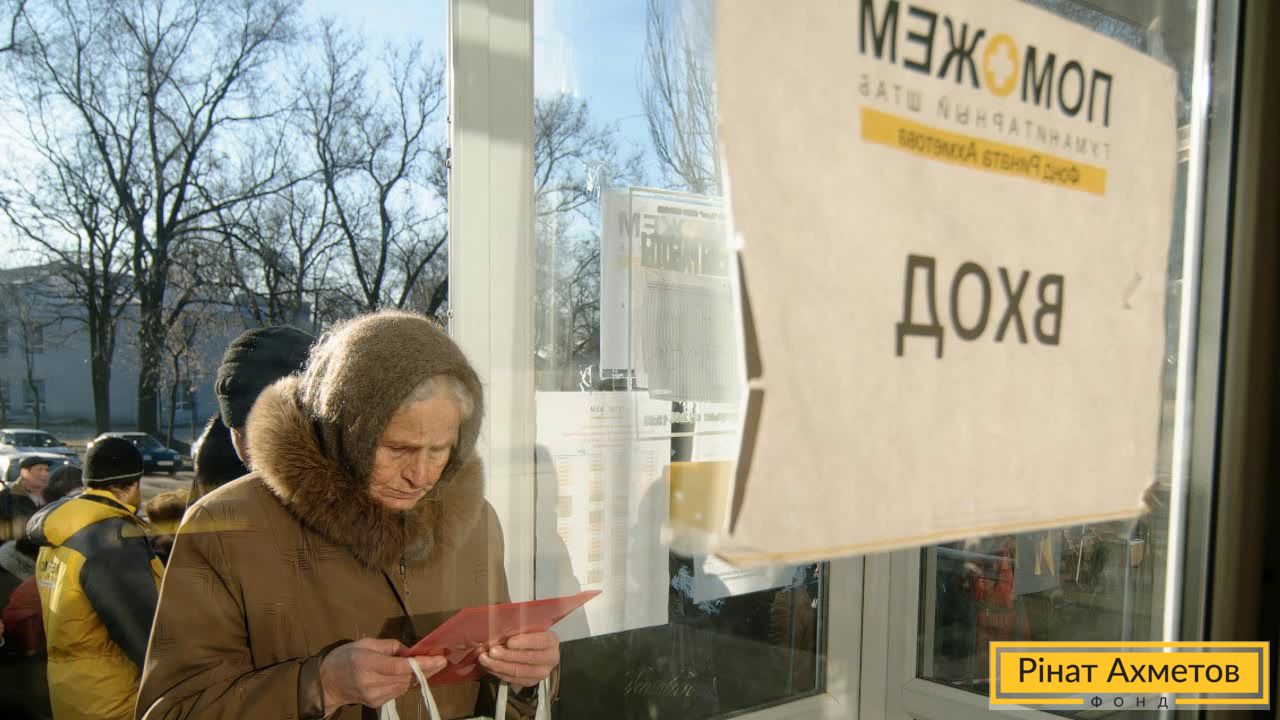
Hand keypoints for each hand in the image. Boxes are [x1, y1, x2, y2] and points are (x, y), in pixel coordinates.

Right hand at [320, 637, 446, 713]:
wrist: (327, 683)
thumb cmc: (344, 658)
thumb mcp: (364, 643)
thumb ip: (388, 646)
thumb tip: (408, 651)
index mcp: (367, 663)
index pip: (400, 667)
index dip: (422, 664)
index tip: (439, 659)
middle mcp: (372, 682)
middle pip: (406, 677)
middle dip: (427, 669)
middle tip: (442, 660)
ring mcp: (375, 696)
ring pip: (405, 686)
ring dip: (420, 676)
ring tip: (432, 665)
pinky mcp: (377, 703)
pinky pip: (399, 691)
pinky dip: (408, 682)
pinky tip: (415, 674)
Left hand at [477, 631, 559, 688]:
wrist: (539, 650)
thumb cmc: (531, 635)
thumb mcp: (529, 627)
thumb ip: (519, 628)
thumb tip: (498, 629)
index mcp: (551, 641)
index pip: (539, 642)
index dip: (523, 642)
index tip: (509, 641)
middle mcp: (550, 659)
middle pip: (527, 658)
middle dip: (507, 655)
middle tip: (491, 651)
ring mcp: (541, 673)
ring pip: (518, 671)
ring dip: (498, 665)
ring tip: (484, 659)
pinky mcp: (530, 682)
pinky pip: (512, 679)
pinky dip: (498, 673)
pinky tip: (488, 666)